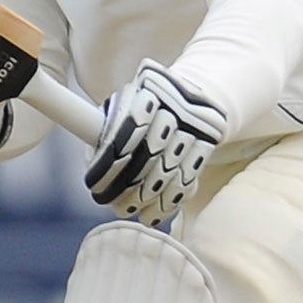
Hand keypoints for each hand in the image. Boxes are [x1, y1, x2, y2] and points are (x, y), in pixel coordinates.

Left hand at [85, 60, 225, 224]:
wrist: (197, 94)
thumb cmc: (147, 107)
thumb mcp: (125, 103)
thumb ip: (105, 126)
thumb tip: (92, 161)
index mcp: (149, 88)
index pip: (127, 128)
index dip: (111, 160)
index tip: (94, 185)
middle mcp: (176, 101)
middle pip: (150, 152)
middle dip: (127, 184)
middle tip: (109, 203)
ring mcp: (197, 121)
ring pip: (170, 169)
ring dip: (146, 197)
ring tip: (128, 211)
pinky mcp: (210, 139)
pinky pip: (189, 177)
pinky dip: (169, 201)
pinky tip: (152, 215)